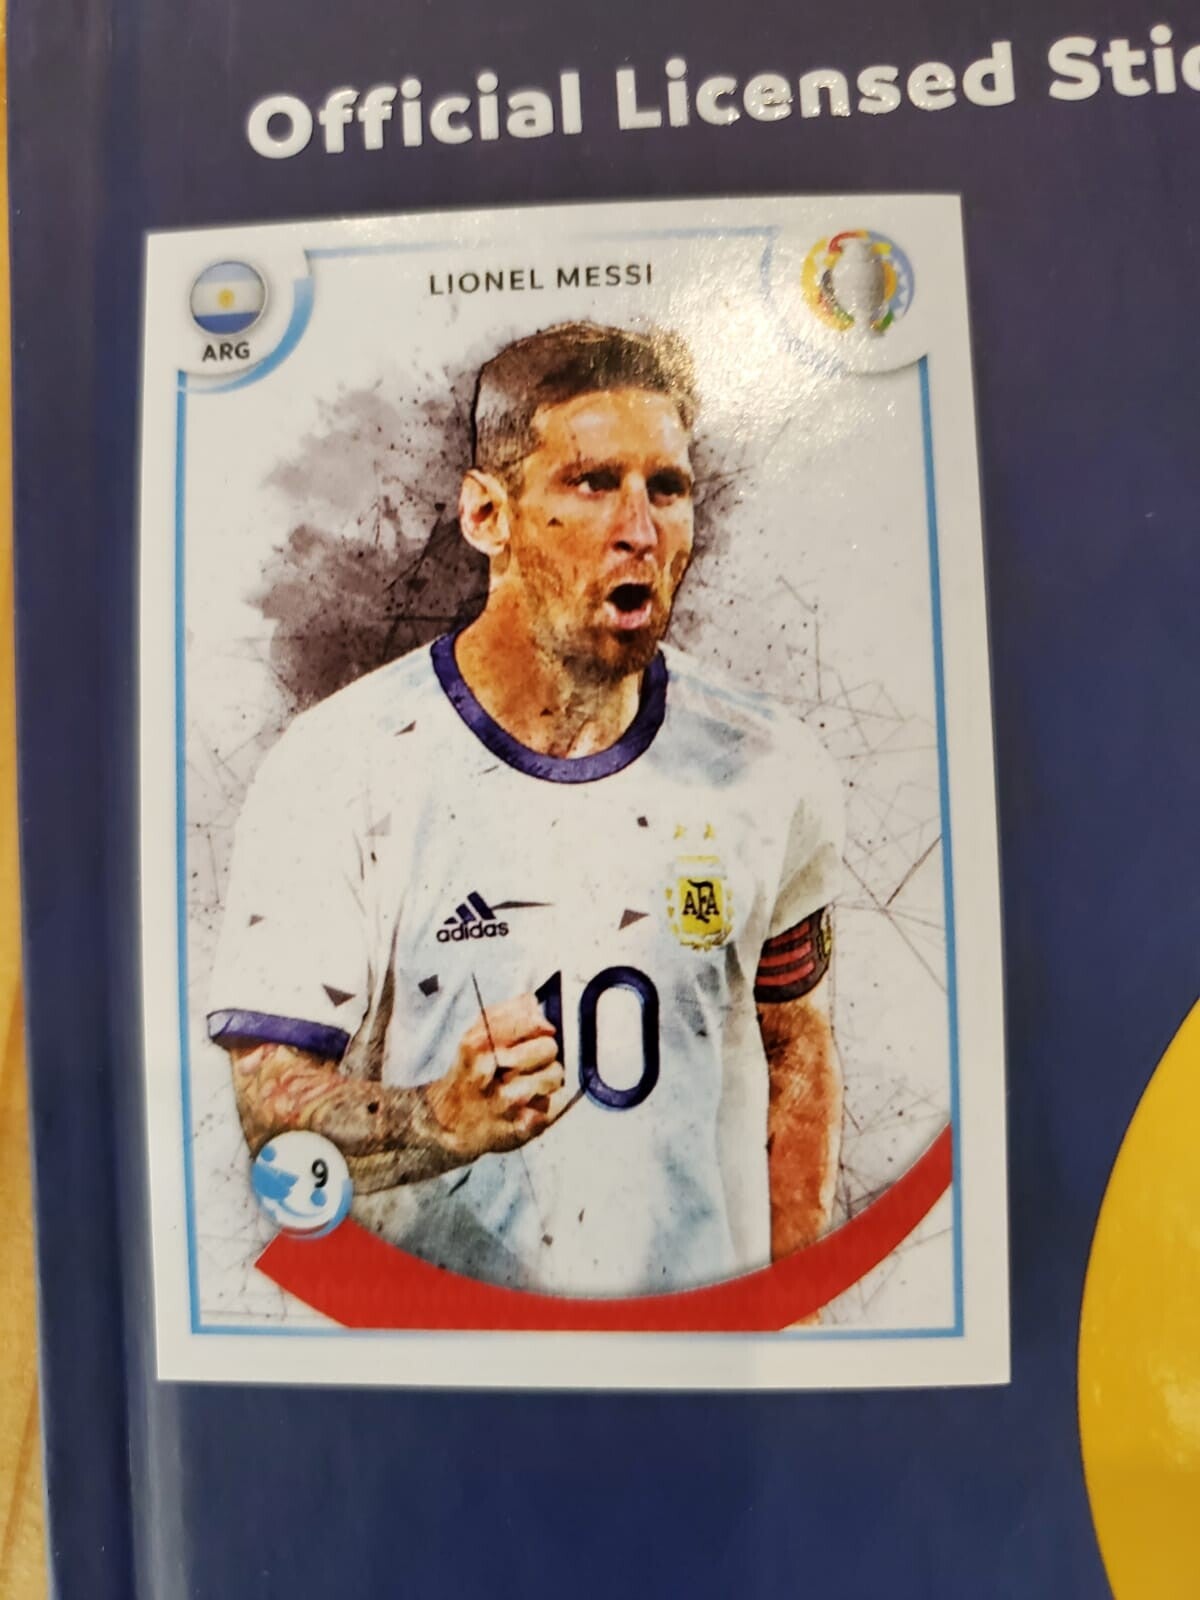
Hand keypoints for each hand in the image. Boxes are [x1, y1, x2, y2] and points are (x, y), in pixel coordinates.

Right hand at [426, 993, 565, 1160]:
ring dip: (547, 1077)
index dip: (539, 1025)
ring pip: (556, 1074)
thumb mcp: (474, 1036)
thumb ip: (505, 1013)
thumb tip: (535, 1005)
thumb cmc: (468, 1074)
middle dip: (542, 1052)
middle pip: (549, 1047)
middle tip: (526, 1063)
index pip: (532, 1021)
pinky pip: (559, 1101)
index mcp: (479, 1044)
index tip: (536, 1032)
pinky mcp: (524, 1126)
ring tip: (528, 1083)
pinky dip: (549, 1100)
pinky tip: (530, 1103)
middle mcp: (492, 1072)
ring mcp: (510, 1101)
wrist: (447, 1123)